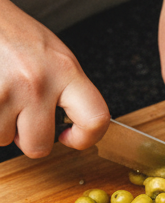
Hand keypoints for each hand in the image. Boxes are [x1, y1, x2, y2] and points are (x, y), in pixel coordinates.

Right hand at [0, 0, 108, 157]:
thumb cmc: (13, 34)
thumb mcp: (54, 56)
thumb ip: (68, 91)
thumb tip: (74, 128)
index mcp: (65, 70)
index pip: (95, 120)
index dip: (85, 138)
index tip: (70, 136)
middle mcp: (38, 82)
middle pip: (39, 146)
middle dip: (28, 138)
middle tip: (23, 117)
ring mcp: (7, 89)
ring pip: (6, 138)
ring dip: (3, 124)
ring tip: (3, 97)